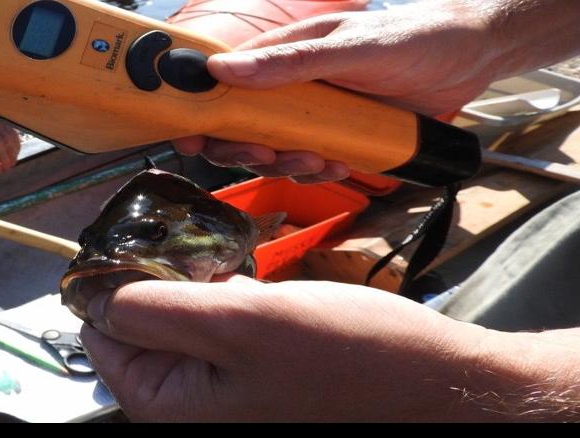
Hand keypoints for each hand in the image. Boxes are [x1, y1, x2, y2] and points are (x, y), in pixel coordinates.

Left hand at [0, 107, 20, 172]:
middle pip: (6, 162)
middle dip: (5, 167)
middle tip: (5, 169)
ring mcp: (5, 137)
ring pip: (14, 154)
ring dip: (13, 160)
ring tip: (11, 162)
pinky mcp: (11, 131)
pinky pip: (18, 144)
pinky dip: (17, 150)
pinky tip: (15, 152)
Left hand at [80, 275, 547, 421]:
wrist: (443, 385)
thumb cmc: (356, 359)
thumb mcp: (243, 322)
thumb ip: (155, 308)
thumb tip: (90, 292)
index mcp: (168, 407)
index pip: (101, 331)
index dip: (119, 280)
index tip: (155, 246)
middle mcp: (188, 409)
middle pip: (140, 324)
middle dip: (170, 283)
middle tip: (217, 265)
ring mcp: (222, 394)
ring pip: (182, 320)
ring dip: (204, 288)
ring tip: (246, 281)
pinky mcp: (252, 377)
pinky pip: (219, 329)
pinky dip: (231, 301)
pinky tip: (262, 293)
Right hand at [175, 1, 504, 181]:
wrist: (474, 56)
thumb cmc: (416, 36)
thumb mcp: (351, 49)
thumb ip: (290, 63)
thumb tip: (227, 69)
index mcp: (283, 53)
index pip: (224, 79)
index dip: (201, 107)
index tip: (193, 133)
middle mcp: (292, 85)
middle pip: (242, 125)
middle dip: (246, 147)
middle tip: (265, 153)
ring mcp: (314, 113)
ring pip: (274, 150)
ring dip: (287, 164)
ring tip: (315, 160)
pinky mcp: (338, 135)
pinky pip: (310, 164)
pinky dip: (318, 172)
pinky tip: (339, 164)